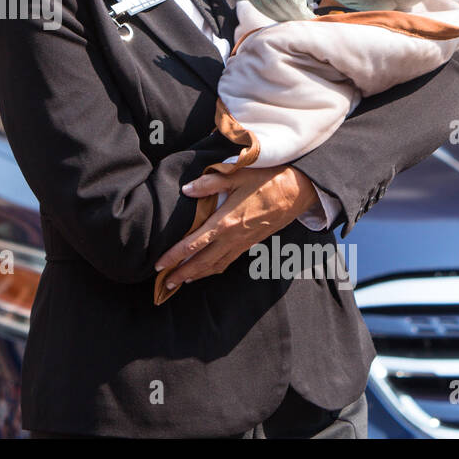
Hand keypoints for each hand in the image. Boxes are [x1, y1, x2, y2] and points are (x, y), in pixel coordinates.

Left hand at [154, 165, 319, 296]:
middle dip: (182, 274)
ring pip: (216, 265)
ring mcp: (243, 242)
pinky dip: (214, 268)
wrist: (298, 190)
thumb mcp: (237, 175)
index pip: (193, 244)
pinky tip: (207, 269)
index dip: (175, 257)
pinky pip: (228, 261)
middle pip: (202, 262)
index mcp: (226, 222)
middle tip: (164, 284)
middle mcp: (233, 237)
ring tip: (181, 281)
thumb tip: (186, 190)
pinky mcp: (251, 243)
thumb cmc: (267, 179)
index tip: (160, 265)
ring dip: (197, 275)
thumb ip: (209, 183)